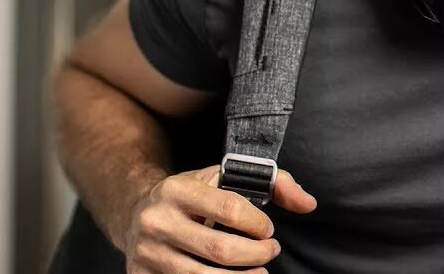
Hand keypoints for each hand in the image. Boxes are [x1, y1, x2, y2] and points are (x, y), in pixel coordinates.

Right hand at [121, 164, 317, 273]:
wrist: (134, 210)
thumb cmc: (191, 195)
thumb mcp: (221, 178)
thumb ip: (271, 183)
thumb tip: (309, 204)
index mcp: (177, 190)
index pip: (229, 209)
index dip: (257, 224)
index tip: (268, 230)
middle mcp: (158, 221)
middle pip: (220, 249)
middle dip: (256, 255)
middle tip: (270, 252)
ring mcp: (148, 252)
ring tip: (259, 272)